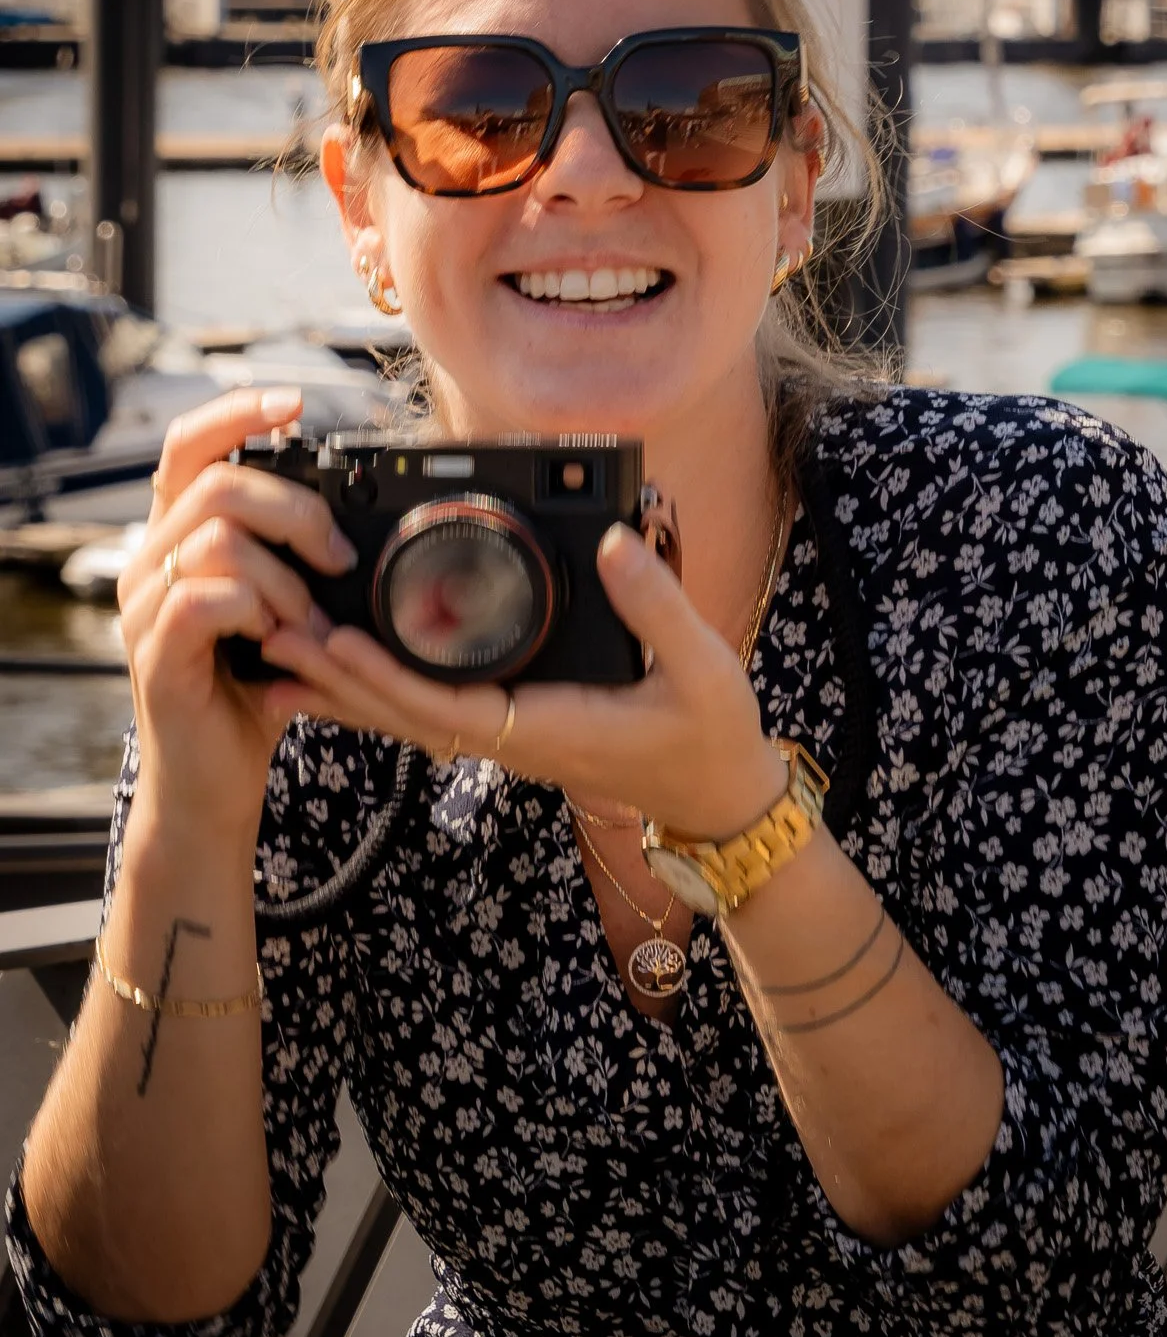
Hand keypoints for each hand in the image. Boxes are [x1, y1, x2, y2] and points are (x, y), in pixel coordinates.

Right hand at [118, 388, 361, 839]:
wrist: (214, 784)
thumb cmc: (254, 691)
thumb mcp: (282, 608)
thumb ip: (294, 557)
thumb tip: (356, 516)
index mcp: (176, 537)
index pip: (186, 444)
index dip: (237, 412)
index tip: (295, 402)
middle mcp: (148, 561)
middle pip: (215, 484)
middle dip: (296, 510)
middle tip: (339, 558)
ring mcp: (144, 608)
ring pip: (216, 539)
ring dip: (284, 576)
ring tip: (309, 620)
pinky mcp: (155, 654)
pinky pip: (207, 598)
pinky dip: (260, 611)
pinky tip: (281, 641)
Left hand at [258, 521, 788, 838]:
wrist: (719, 796)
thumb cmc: (712, 736)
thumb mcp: (702, 668)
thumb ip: (657, 604)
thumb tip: (612, 540)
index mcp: (548, 726)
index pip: (448, 707)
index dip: (389, 677)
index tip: (338, 640)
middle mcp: (514, 736)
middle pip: (405, 713)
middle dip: (338, 676)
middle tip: (276, 631)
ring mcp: (509, 735)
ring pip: (409, 715)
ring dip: (345, 684)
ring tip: (282, 646)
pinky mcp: (513, 725)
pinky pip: (432, 710)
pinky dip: (382, 689)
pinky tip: (343, 668)